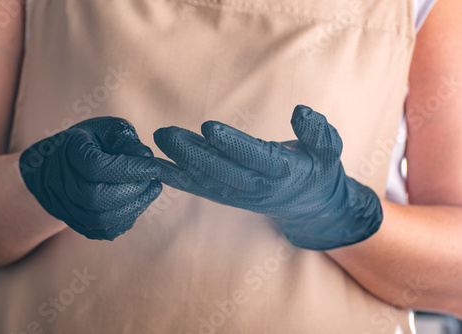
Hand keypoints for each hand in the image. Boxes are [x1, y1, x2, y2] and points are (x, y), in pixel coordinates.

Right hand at [19, 117, 161, 239]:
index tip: (154, 167)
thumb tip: (146, 156)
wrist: (61, 161)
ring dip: (132, 207)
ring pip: (99, 220)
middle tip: (153, 182)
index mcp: (68, 152)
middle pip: (95, 197)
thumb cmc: (92, 140)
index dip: (130, 170)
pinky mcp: (74, 222)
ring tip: (150, 191)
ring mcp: (64, 205)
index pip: (96, 167)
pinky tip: (138, 203)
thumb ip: (126, 139)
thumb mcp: (108, 129)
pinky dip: (125, 220)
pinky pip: (102, 231)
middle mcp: (59, 181)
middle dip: (132, 191)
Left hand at [153, 105, 381, 249]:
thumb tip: (302, 112)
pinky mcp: (228, 197)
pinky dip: (179, 179)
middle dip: (193, 153)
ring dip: (180, 164)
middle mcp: (257, 187)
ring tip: (159, 141)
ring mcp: (240, 195)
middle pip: (222, 171)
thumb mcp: (329, 152)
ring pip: (207, 180)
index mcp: (282, 172)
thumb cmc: (317, 172)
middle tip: (166, 133)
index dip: (233, 144)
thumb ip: (319, 133)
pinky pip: (201, 189)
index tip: (209, 127)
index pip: (255, 157)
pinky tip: (158, 166)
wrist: (308, 205)